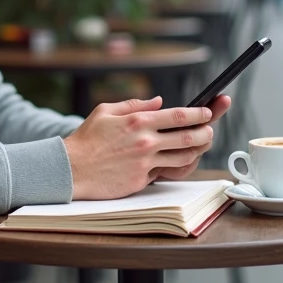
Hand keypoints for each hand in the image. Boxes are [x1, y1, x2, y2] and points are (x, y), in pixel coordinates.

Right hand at [63, 96, 216, 199]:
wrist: (71, 169)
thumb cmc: (86, 139)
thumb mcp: (105, 111)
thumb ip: (134, 104)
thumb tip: (158, 101)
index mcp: (138, 122)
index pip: (179, 116)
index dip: (199, 114)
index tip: (208, 112)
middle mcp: (145, 142)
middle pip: (189, 138)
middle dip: (207, 133)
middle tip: (211, 131)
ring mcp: (145, 163)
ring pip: (183, 158)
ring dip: (197, 152)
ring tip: (200, 146)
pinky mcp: (140, 180)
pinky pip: (165, 173)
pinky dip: (175, 167)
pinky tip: (180, 162)